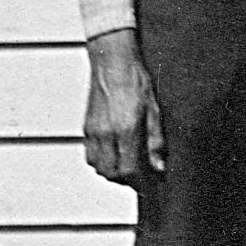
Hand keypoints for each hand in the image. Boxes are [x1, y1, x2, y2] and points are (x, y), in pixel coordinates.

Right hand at [83, 28, 165, 187]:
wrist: (112, 62)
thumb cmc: (135, 80)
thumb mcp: (155, 110)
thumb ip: (156, 141)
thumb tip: (159, 166)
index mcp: (125, 129)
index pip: (128, 170)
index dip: (139, 182)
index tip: (149, 184)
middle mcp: (106, 133)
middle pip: (111, 173)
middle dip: (126, 180)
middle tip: (140, 177)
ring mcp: (93, 131)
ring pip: (97, 166)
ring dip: (112, 172)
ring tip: (127, 166)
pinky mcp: (86, 127)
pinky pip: (90, 154)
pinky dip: (100, 161)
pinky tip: (114, 154)